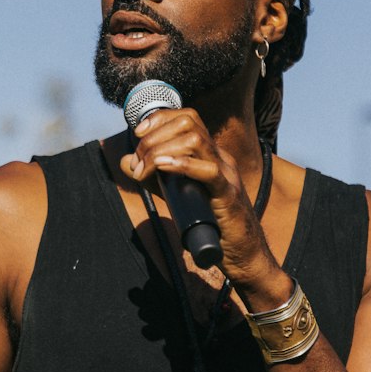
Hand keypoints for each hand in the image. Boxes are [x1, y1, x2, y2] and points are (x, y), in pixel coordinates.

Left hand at [120, 108, 290, 307]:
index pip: (187, 118)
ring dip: (162, 150)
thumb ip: (153, 178)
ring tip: (146, 168)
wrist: (243, 254)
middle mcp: (220, 157)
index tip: (138, 134)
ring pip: (195, 140)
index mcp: (211, 154)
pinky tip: (163, 167)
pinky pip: (208, 170)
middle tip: (139, 161)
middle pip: (188, 124)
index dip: (159, 119)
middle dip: (155, 136)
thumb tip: (127, 162)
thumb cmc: (214, 226)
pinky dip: (182, 164)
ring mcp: (227, 173)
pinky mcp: (228, 194)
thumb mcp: (177, 195)